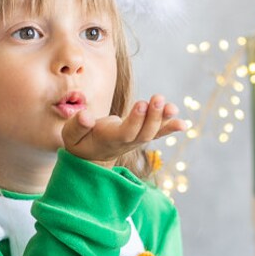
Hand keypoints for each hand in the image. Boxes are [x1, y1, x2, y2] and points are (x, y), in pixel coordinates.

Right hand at [62, 93, 186, 164]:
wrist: (90, 157)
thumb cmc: (79, 142)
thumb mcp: (71, 135)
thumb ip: (77, 126)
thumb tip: (86, 116)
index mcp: (109, 140)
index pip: (126, 132)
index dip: (135, 120)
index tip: (141, 103)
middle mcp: (126, 142)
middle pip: (143, 133)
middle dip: (153, 116)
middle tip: (158, 98)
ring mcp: (135, 140)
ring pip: (152, 133)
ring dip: (164, 120)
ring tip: (173, 108)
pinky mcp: (140, 135)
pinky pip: (157, 132)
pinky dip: (170, 127)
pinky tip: (183, 124)